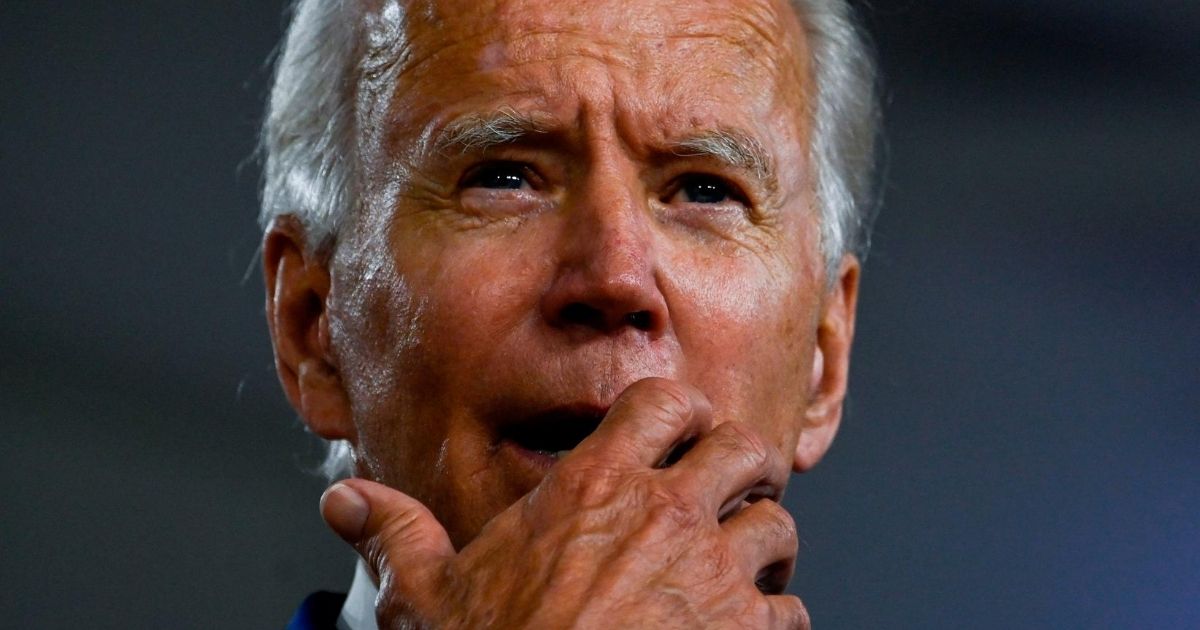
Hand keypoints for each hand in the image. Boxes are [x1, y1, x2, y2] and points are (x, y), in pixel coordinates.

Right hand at [320, 378, 808, 628]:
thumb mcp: (423, 598)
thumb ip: (394, 535)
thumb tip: (342, 501)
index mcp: (593, 487)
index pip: (664, 402)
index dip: (683, 412)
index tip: (684, 433)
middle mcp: (664, 515)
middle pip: (745, 448)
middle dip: (748, 467)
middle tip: (735, 491)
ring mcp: (710, 572)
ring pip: (778, 527)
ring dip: (765, 548)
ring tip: (744, 571)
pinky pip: (789, 612)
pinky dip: (775, 621)